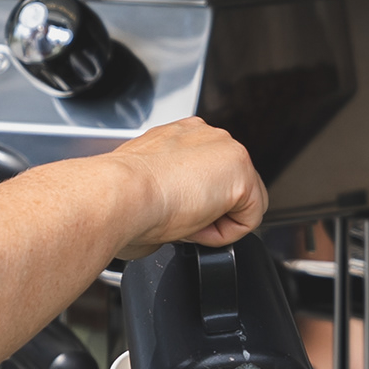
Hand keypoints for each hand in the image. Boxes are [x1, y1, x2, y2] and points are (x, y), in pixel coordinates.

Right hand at [102, 118, 267, 256]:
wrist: (119, 195)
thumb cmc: (119, 196)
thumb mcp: (143, 184)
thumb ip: (167, 188)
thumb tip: (170, 216)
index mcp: (180, 135)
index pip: (207, 173)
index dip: (192, 203)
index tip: (169, 211)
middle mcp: (206, 135)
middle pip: (231, 186)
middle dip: (209, 211)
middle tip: (176, 218)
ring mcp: (228, 150)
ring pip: (243, 203)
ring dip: (216, 222)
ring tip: (182, 219)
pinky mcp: (243, 174)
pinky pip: (250, 218)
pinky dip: (225, 233)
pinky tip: (195, 224)